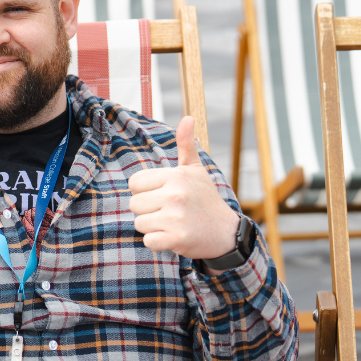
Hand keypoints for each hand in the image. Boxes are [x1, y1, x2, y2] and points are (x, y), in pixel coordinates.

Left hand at [127, 116, 240, 258]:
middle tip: (169, 211)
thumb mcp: (196, 170)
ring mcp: (176, 217)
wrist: (225, 233)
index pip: (135, 183)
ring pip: (139, 223)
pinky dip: (157, 242)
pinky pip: (148, 241)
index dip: (145, 191)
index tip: (163, 195)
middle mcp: (175, 194)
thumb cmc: (205, 199)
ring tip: (172, 223)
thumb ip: (187, 145)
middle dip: (148, 210)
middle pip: (134, 204)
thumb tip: (188, 118)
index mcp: (176, 176)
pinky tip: (173, 236)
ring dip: (152, 227)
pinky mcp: (176, 238)